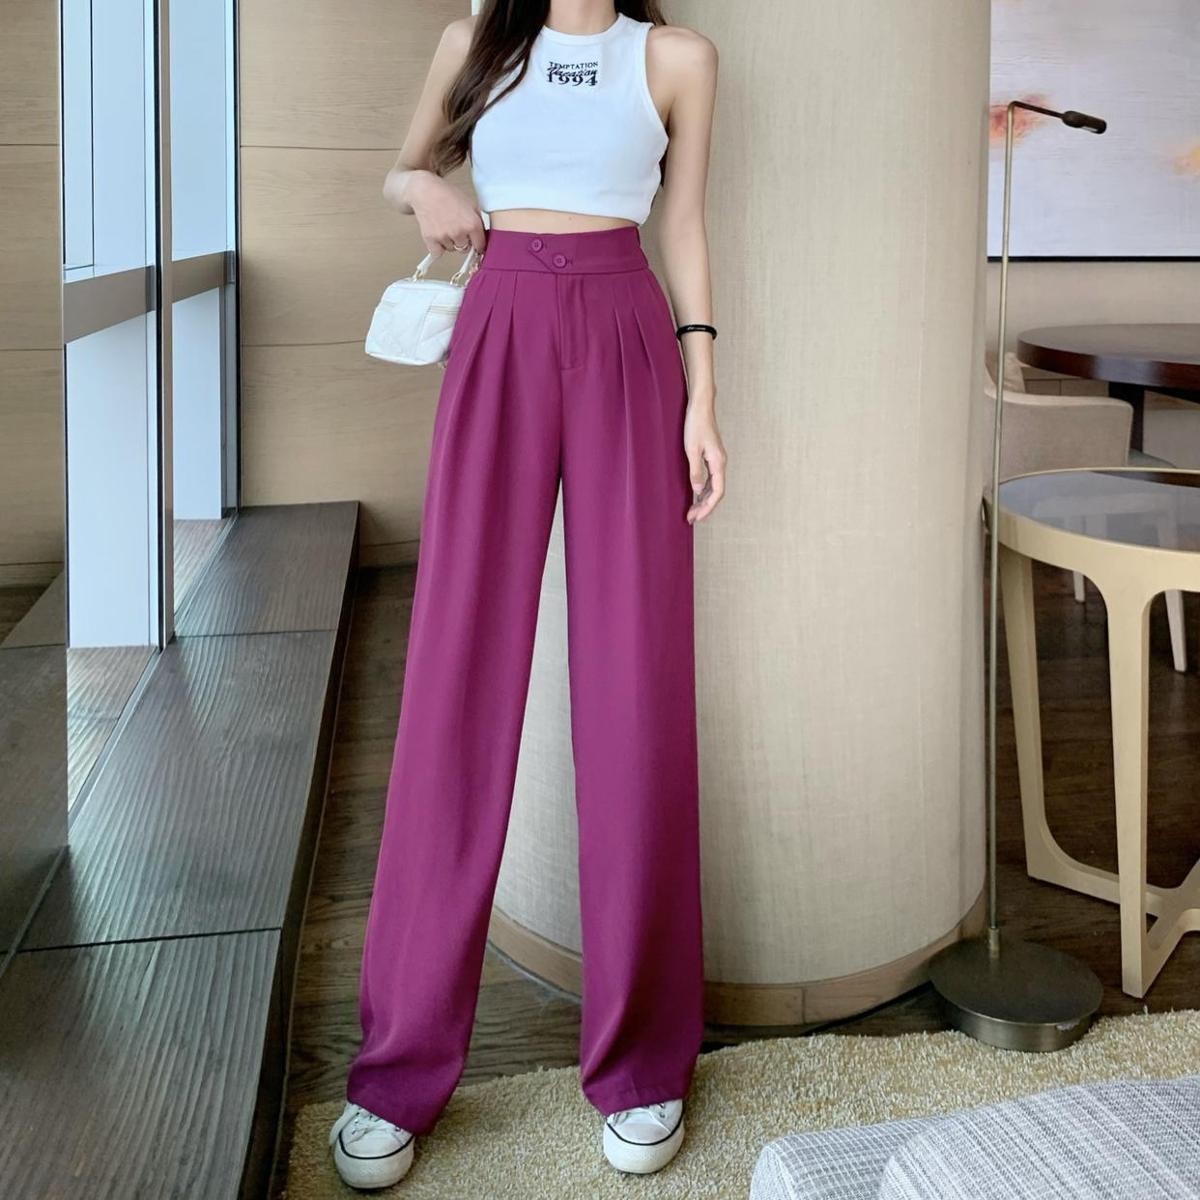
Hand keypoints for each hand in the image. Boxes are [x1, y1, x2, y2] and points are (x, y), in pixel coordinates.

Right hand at [407, 170, 486, 256]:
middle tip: (455, 228)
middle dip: (462, 241)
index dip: (477, 244)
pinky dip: (437, 247)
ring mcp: (445, 237)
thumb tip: (483, 238)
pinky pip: (437, 253)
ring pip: (451, 250)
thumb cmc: (448, 195)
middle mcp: (459, 232)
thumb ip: (479, 222)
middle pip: (465, 249)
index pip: (480, 246)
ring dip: (449, 242)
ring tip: (444, 226)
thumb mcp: (471, 204)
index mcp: (472, 224)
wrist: (426, 191)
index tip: (473, 242)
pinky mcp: (431, 239)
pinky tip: (437, 234)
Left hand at [684, 400, 725, 522]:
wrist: (700, 407)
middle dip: (705, 507)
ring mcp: (717, 460)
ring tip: (692, 511)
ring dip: (704, 500)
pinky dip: (704, 490)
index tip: (697, 517)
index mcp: (718, 463)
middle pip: (717, 492)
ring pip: (714, 486)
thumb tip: (699, 491)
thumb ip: (696, 471)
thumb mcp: (692, 450)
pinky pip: (711, 479)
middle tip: (691, 518)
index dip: (708, 507)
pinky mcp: (712, 457)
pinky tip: (696, 495)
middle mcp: (721, 463)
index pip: (718, 492)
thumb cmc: (696, 425)